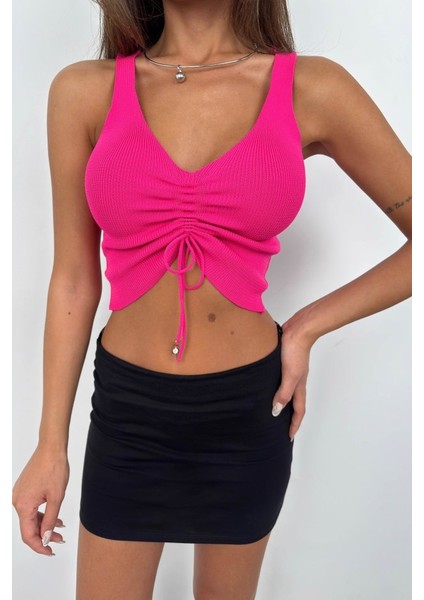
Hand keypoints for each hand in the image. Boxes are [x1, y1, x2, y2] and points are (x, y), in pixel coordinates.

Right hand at [12, 446, 68, 555]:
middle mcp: (17, 501)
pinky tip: (54, 517)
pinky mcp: (24, 489)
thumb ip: (50, 520)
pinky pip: (31, 507)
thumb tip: (45, 538)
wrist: (51, 448)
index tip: (50, 551)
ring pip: (30, 517)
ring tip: (59, 529)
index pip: (28, 534)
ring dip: (44, 525)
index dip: (39, 546)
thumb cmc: (54, 468)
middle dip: (44, 535)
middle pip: (29, 526)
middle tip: (59, 540)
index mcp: (23, 505)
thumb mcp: (56, 498)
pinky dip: (41, 514)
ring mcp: (19, 494)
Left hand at [271, 323, 314, 441]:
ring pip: (288, 392)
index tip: (289, 437)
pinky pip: (281, 381)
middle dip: (290, 417)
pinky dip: (278, 388)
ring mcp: (291, 371)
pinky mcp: (285, 363)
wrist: (298, 330)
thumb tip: (276, 411)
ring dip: (283, 403)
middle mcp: (296, 381)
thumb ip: (283, 393)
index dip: (294, 425)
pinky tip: (268, 386)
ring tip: (274, 411)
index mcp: (299, 386)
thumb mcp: (289, 375)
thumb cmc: (295, 351)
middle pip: (294, 403)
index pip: (298, 410)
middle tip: (282, 428)